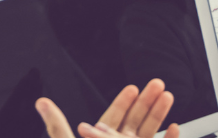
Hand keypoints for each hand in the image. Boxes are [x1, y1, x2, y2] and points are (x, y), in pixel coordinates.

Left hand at [36, 81, 178, 137]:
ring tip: (168, 98)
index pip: (112, 119)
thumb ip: (57, 126)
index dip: (123, 102)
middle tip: (157, 85)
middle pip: (133, 124)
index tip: (133, 88)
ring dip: (158, 117)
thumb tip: (42, 103)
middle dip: (146, 104)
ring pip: (146, 136)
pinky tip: (174, 129)